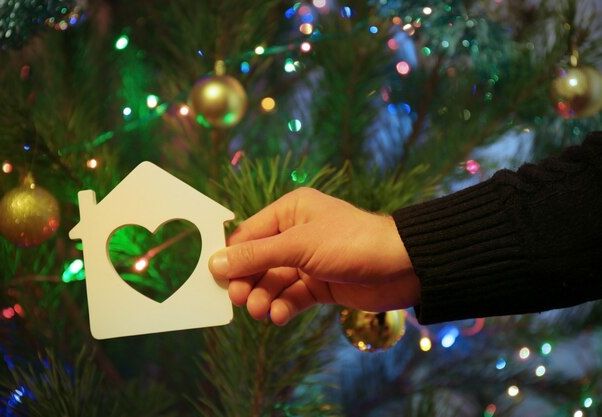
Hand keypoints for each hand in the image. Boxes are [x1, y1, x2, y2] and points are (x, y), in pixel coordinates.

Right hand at [208, 187, 419, 325]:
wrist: (402, 266)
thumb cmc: (351, 242)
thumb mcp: (299, 246)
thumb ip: (257, 256)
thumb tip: (215, 263)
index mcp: (289, 212)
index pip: (248, 235)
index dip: (231, 257)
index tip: (215, 280)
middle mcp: (296, 234)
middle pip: (258, 261)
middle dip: (248, 282)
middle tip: (240, 301)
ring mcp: (308, 261)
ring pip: (274, 282)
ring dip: (264, 297)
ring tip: (262, 312)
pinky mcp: (320, 285)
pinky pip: (293, 296)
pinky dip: (284, 307)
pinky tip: (279, 316)